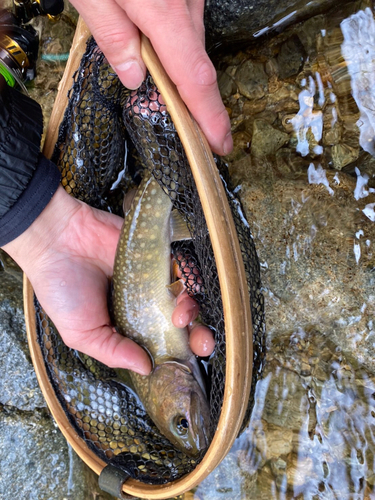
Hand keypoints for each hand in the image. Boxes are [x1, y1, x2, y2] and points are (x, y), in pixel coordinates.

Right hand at [2, 186, 213, 374]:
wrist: (55, 240)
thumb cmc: (62, 289)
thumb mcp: (82, 333)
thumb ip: (113, 352)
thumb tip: (147, 369)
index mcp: (128, 324)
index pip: (160, 341)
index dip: (177, 352)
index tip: (187, 363)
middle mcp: (145, 303)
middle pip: (181, 321)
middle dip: (198, 335)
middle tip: (201, 345)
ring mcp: (152, 277)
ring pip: (185, 295)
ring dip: (192, 309)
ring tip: (180, 316)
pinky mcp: (156, 253)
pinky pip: (180, 266)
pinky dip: (188, 278)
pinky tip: (182, 290)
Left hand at [68, 0, 232, 155]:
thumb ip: (113, 36)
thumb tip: (135, 77)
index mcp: (163, 13)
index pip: (194, 78)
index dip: (210, 116)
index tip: (221, 144)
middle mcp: (185, 4)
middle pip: (194, 62)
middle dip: (189, 96)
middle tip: (185, 120)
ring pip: (188, 40)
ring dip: (176, 63)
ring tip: (154, 70)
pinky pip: (184, 19)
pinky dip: (172, 37)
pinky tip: (153, 33)